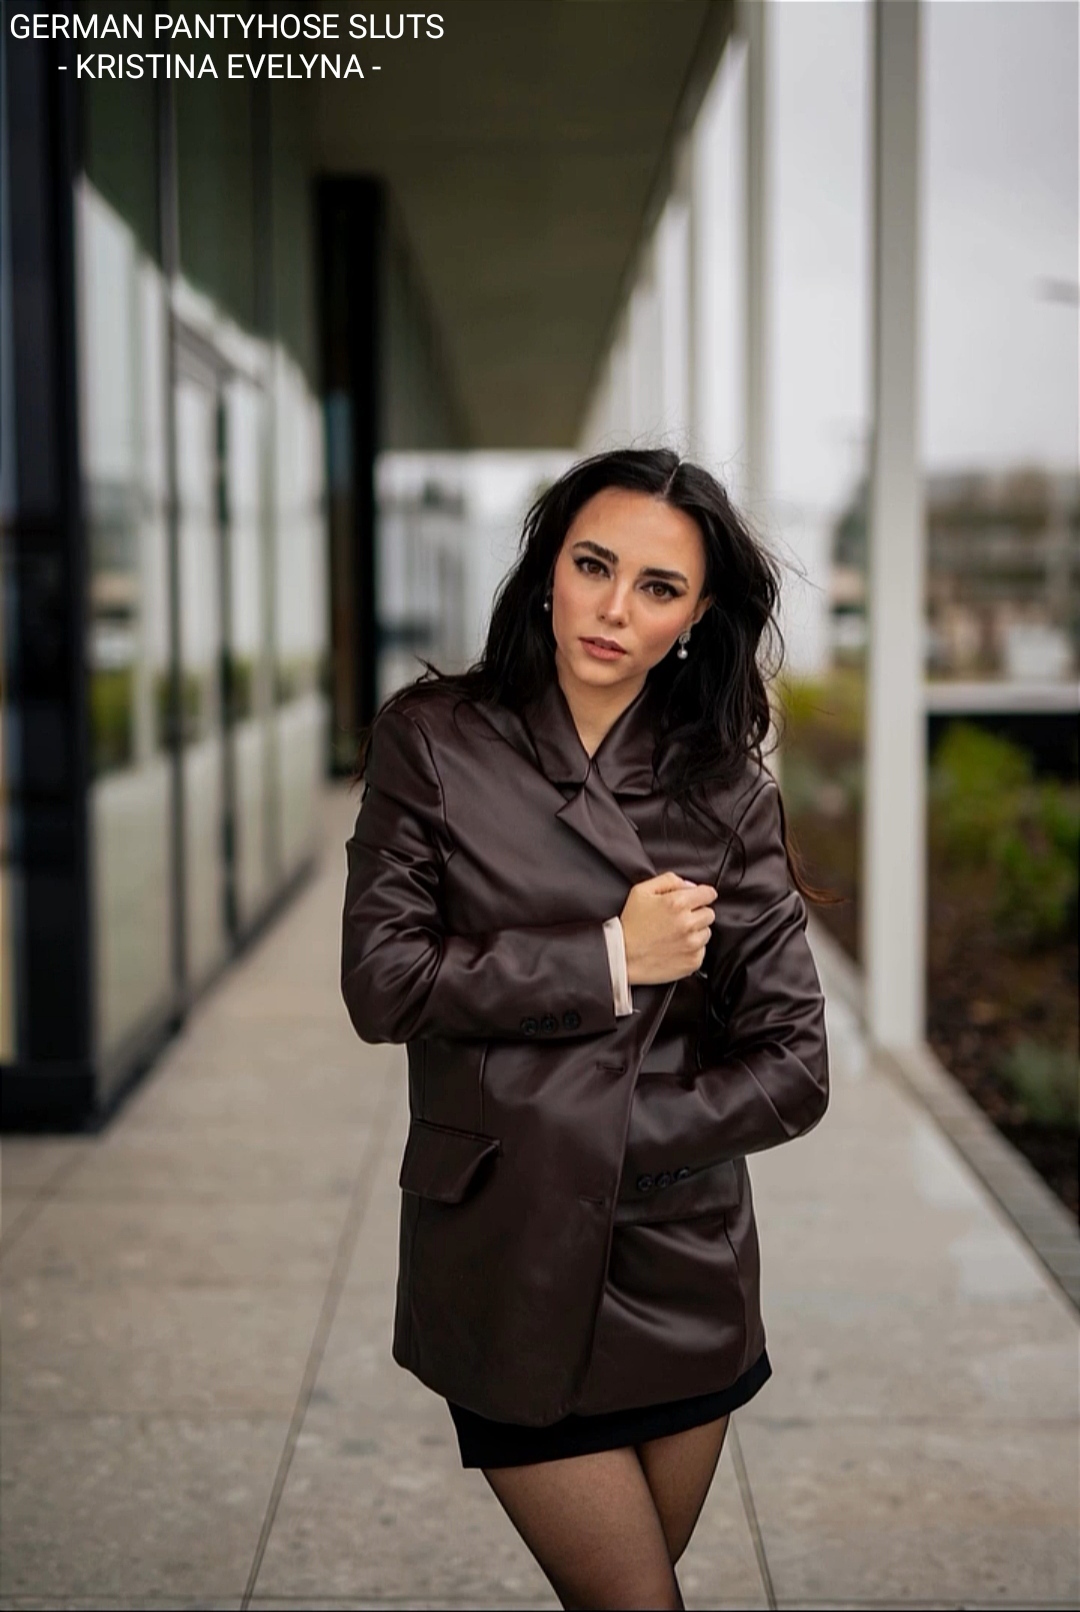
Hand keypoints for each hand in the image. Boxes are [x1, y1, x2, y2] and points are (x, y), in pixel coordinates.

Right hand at [618, 871, 716, 985]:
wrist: (623, 957)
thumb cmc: (631, 924)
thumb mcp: (641, 891)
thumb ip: (668, 880)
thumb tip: (690, 885)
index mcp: (677, 903)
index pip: (709, 893)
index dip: (702, 895)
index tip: (696, 900)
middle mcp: (688, 923)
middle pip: (709, 913)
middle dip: (697, 914)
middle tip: (679, 919)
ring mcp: (692, 944)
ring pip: (707, 932)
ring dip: (696, 932)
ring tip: (675, 934)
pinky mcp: (692, 961)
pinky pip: (702, 950)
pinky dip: (692, 949)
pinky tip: (675, 947)